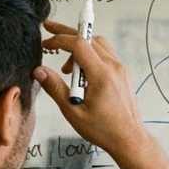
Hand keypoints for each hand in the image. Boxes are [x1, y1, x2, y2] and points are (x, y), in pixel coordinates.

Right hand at [34, 19, 151, 159]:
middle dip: (67, 33)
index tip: (45, 44)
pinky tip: (80, 74)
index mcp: (101, 74)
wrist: (129, 139)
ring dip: (79, 47)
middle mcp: (113, 67)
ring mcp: (120, 69)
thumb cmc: (103, 130)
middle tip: (49, 29)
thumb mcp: (73, 112)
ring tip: (65, 68)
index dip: (59, 39)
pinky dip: (90, 55)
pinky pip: (105, 54)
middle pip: (89, 38)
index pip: (79, 44)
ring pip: (98, 44)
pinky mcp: (122, 74)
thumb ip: (55, 88)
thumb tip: (39, 71)